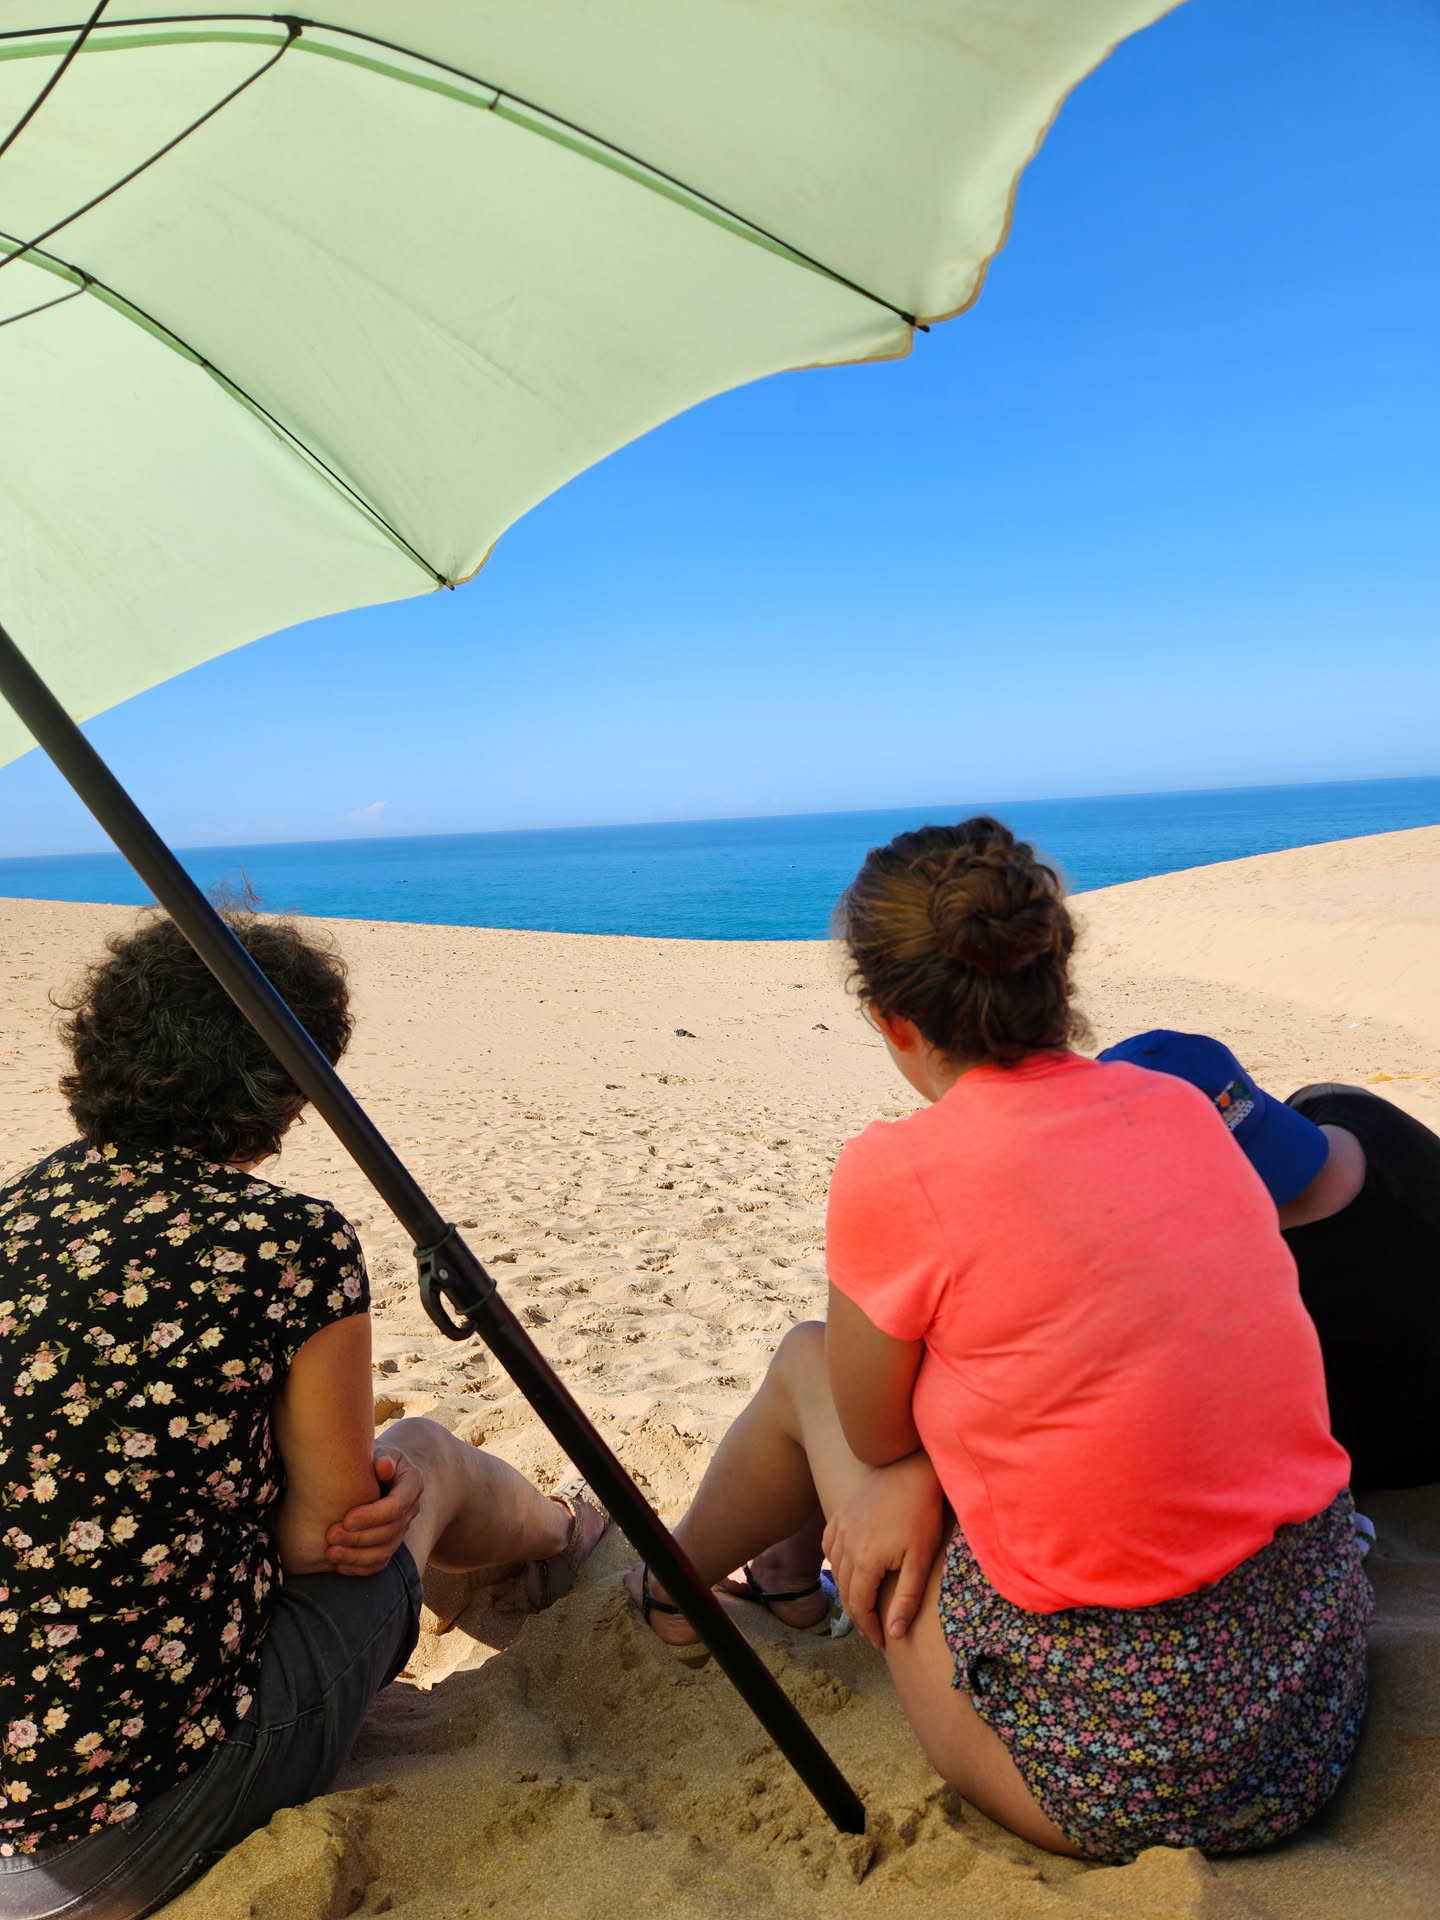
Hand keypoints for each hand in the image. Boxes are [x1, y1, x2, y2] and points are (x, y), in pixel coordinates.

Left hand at [324, 1450, 424, 1575]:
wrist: (379, 1471)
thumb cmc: (374, 1459)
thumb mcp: (382, 1452)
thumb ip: (382, 1459)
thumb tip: (382, 1466)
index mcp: (412, 1484)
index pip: (397, 1506)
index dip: (372, 1516)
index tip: (345, 1519)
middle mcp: (411, 1509)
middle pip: (389, 1532)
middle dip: (358, 1537)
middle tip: (330, 1536)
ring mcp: (403, 1529)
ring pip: (384, 1551)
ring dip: (356, 1556)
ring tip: (330, 1553)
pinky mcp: (391, 1544)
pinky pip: (379, 1563)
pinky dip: (359, 1568)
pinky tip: (339, 1566)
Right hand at [822, 1452, 943, 1648]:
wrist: (909, 1470)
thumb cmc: (920, 1514)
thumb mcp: (920, 1559)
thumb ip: (906, 1599)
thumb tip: (895, 1634)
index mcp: (866, 1560)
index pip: (860, 1606)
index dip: (869, 1628)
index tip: (881, 1641)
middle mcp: (845, 1545)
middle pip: (845, 1591)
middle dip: (859, 1615)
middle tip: (874, 1629)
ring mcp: (839, 1528)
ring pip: (835, 1571)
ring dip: (847, 1592)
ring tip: (864, 1604)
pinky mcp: (838, 1514)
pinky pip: (828, 1547)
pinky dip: (835, 1564)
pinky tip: (847, 1571)